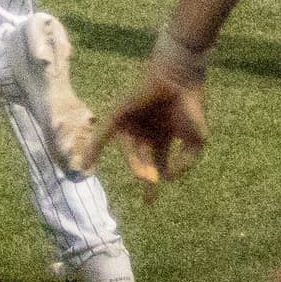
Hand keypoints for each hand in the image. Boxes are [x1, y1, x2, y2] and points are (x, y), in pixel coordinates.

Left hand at [90, 64, 210, 192]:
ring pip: (128, 150)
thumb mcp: (196, 141)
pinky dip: (93, 148)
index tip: (148, 203)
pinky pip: (103, 133)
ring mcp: (131, 123)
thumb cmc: (190, 105)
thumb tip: (168, 178)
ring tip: (144, 175)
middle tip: (150, 182)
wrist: (182, 78)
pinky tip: (84, 164)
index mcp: (162, 137)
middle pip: (141, 159)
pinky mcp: (119, 113)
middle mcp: (145, 132)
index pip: (155, 165)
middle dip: (145, 172)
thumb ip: (186, 163)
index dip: (153, 183)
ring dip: (134, 163)